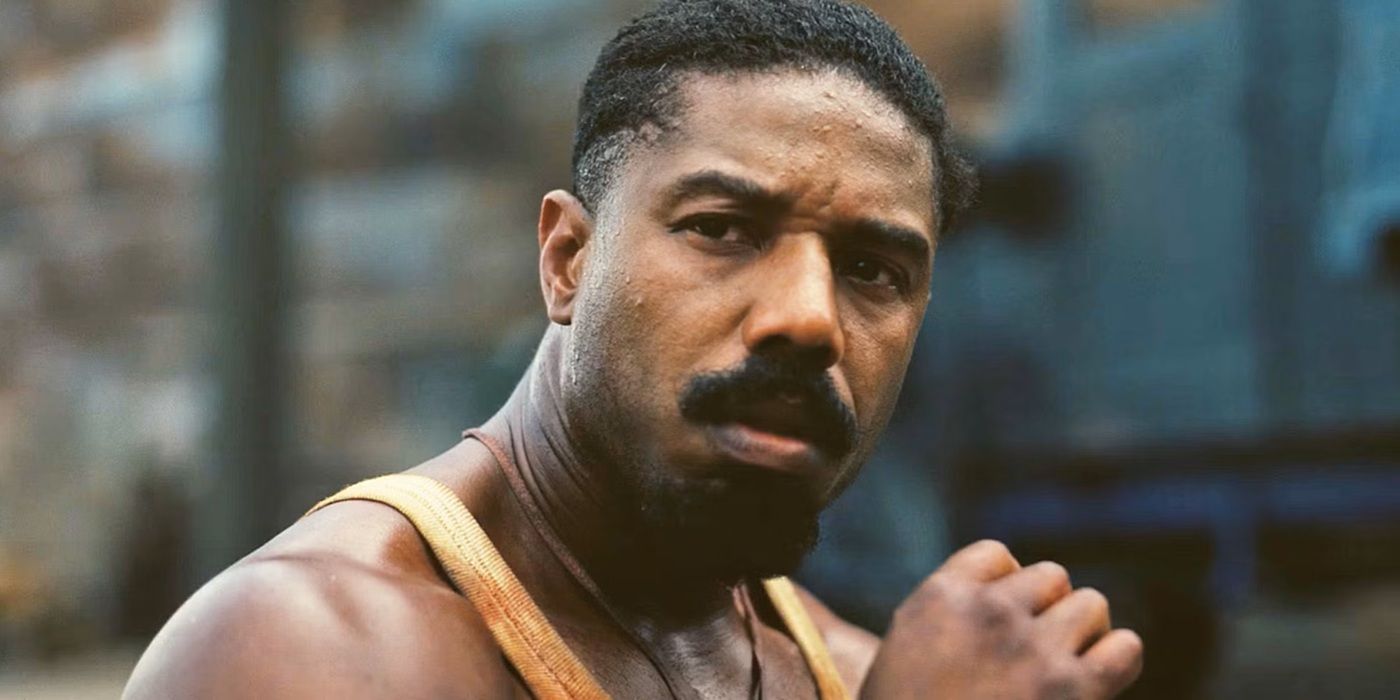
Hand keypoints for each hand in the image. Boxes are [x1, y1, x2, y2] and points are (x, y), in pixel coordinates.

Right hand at [860, 540, 1142, 698]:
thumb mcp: (901, 652)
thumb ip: (947, 617)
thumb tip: (1010, 603)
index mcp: (941, 598)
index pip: (997, 556)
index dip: (1007, 588)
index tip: (1001, 625)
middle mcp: (989, 612)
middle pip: (1052, 578)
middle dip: (1049, 611)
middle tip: (1037, 654)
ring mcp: (1033, 650)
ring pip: (1091, 605)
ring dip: (1084, 635)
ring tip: (1066, 669)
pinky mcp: (1072, 691)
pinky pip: (1124, 648)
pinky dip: (1117, 661)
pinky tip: (1098, 682)